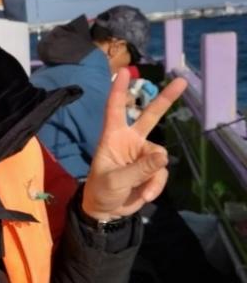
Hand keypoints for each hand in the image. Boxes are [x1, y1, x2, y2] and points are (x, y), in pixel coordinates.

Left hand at [82, 69, 186, 220]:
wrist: (106, 211)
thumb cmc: (101, 191)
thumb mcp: (115, 181)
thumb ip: (139, 169)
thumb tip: (163, 156)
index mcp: (113, 137)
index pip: (115, 110)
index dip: (119, 91)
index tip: (124, 71)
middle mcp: (129, 141)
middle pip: (149, 116)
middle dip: (166, 99)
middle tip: (182, 81)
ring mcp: (142, 154)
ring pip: (159, 158)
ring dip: (152, 177)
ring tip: (140, 191)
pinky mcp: (151, 169)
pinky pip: (160, 173)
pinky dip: (155, 186)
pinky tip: (144, 196)